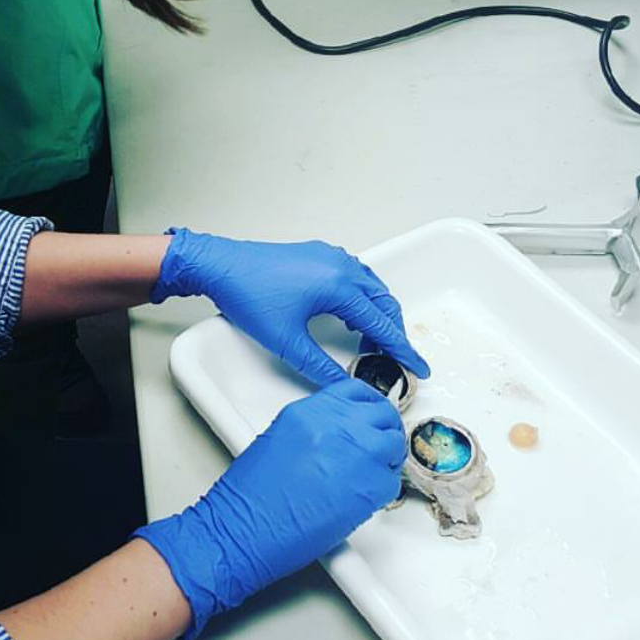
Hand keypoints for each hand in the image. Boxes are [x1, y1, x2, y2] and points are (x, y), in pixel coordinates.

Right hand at [134, 378, 406, 639]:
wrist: (243, 529)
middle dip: (385, 429)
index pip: (356, 391)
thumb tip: (339, 434)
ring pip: (394, 444)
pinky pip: (392, 481)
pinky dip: (383, 489)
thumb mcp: (278, 440)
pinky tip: (362, 498)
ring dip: (387, 458)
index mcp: (310, 411)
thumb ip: (314, 429)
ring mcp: (355, 454)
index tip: (371, 417)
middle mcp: (336, 426)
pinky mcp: (367, 489)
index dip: (370, 406)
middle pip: (382, 413)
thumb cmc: (249, 496)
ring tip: (370, 474)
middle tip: (380, 446)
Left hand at [150, 228, 429, 385]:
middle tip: (395, 358)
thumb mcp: (287, 341)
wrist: (220, 266)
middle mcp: (341, 266)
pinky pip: (355, 276)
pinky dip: (362, 298)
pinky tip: (350, 316)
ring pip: (371, 287)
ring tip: (372, 343)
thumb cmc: (249, 296)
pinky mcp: (318, 255)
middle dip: (394, 332)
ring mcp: (330, 257)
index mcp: (339, 286)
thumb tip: (342, 385)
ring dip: (378, 313)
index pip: (381, 323)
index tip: (418, 366)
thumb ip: (320, 366)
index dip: (402, 349)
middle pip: (384, 302)